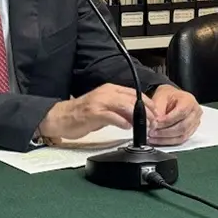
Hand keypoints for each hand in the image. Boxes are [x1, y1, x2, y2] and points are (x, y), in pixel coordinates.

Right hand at [38, 84, 157, 141]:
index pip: (134, 93)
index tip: (156, 113)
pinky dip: (122, 121)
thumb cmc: (82, 114)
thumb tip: (135, 117)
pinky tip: (127, 127)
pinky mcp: (93, 113)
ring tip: (145, 126)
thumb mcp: (104, 107)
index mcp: (110, 89)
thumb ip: (119, 109)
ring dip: (137, 116)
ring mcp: (99, 102)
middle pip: (132, 99)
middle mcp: (106, 93)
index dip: (148, 103)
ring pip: (125, 105)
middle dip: (147, 111)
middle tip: (154, 121)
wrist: (61, 117)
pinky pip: (111, 116)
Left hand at [145, 85, 202, 145]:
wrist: (172, 98)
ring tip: (153, 137)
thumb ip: (158, 110)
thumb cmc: (168, 96)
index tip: (155, 123)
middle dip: (165, 132)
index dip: (167, 120)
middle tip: (152, 132)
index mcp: (189, 100)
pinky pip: (181, 139)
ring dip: (166, 138)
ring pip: (182, 135)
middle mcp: (195, 112)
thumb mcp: (160, 97)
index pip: (181, 112)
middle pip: (183, 126)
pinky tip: (159, 140)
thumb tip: (154, 124)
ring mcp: (195, 122)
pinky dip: (169, 141)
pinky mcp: (191, 130)